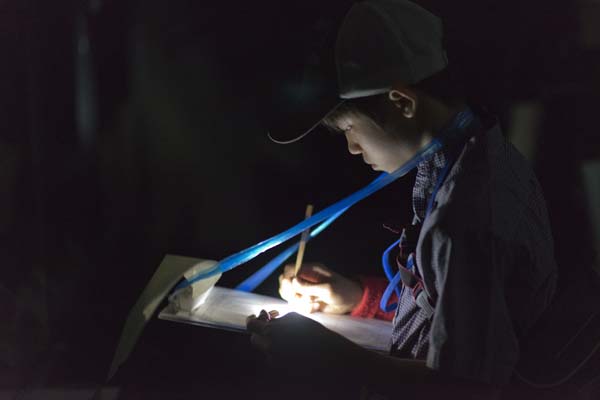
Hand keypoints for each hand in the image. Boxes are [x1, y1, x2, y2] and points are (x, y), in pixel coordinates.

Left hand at [246, 310, 362, 378]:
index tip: (256, 316)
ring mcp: (274, 361)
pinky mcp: (281, 370)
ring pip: (264, 349)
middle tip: (271, 323)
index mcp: (271, 332)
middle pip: (254, 338)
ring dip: (270, 341)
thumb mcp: (295, 318)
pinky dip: (278, 351)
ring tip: (287, 336)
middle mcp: (269, 348)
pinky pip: (274, 358)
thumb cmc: (314, 332)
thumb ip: (277, 318)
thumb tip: (266, 319)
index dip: (252, 319)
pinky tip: (293, 347)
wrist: (330, 355)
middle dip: (261, 331)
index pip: (251, 325)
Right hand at [278, 263, 362, 313]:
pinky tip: (317, 307)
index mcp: (309, 270)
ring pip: (290, 297)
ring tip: (314, 303)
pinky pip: (298, 306)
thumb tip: (292, 281)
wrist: (351, 302)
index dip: (286, 278)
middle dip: (291, 293)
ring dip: (300, 303)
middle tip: (304, 298)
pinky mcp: (307, 302)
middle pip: (285, 284)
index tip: (292, 288)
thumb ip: (309, 286)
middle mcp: (305, 279)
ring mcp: (305, 291)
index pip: (289, 270)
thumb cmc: (342, 290)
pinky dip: (305, 309)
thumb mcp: (327, 289)